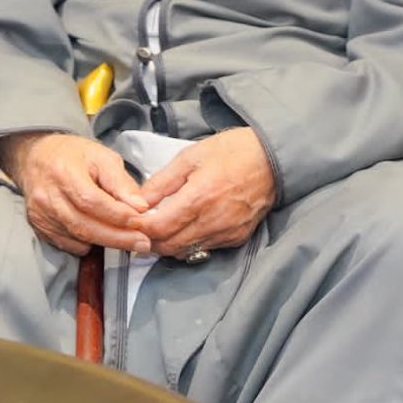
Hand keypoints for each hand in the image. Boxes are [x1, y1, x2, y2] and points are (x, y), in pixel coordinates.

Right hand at [0, 132, 151, 257]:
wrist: (37, 156)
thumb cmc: (73, 155)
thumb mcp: (102, 157)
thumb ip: (121, 182)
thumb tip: (140, 207)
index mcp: (63, 172)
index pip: (91, 201)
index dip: (117, 215)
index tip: (141, 222)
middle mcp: (47, 195)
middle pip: (84, 225)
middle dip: (117, 238)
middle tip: (143, 242)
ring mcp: (40, 213)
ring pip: (77, 237)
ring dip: (106, 243)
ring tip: (128, 241)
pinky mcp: (39, 225)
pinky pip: (67, 244)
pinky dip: (87, 244)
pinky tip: (101, 237)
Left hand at [138, 127, 276, 259]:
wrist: (272, 159)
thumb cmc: (230, 151)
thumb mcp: (190, 157)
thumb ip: (161, 182)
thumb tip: (138, 202)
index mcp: (199, 198)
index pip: (158, 228)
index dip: (138, 227)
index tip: (129, 220)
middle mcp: (213, 222)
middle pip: (169, 246)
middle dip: (149, 240)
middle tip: (139, 228)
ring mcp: (227, 233)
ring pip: (185, 251)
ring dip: (168, 244)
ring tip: (159, 229)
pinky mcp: (237, 238)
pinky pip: (205, 248)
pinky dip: (189, 243)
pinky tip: (185, 228)